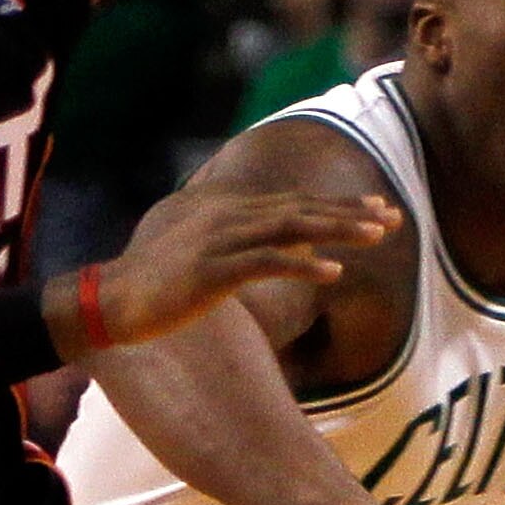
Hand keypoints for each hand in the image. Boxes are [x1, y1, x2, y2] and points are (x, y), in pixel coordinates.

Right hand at [51, 188, 397, 360]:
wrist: (113, 301)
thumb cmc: (161, 285)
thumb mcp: (210, 257)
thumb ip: (247, 246)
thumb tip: (288, 248)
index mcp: (230, 213)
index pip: (296, 204)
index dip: (339, 205)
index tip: (379, 208)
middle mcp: (228, 218)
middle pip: (301, 209)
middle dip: (349, 212)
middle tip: (391, 217)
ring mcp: (220, 241)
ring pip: (290, 228)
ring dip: (337, 229)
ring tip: (376, 235)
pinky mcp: (212, 270)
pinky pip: (265, 263)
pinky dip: (302, 262)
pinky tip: (333, 271)